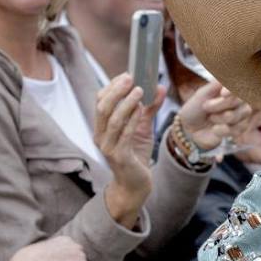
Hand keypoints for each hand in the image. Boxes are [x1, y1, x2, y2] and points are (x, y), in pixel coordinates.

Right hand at [95, 74, 163, 226]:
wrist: (135, 185)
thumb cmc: (136, 156)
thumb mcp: (142, 129)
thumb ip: (149, 109)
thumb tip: (160, 87)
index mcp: (101, 128)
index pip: (100, 101)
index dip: (112, 86)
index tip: (127, 75)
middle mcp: (100, 136)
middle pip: (102, 108)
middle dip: (116, 90)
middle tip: (131, 78)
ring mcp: (107, 147)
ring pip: (113, 120)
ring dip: (126, 103)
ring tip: (140, 90)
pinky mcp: (119, 156)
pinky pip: (125, 134)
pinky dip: (132, 120)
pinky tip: (141, 109)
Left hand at [177, 81, 252, 151]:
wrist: (190, 129)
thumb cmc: (195, 108)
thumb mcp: (202, 94)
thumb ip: (217, 84)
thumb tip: (230, 73)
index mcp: (231, 87)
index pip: (242, 82)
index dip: (235, 88)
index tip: (223, 93)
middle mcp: (240, 98)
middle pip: (241, 98)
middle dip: (220, 104)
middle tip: (205, 106)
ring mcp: (242, 113)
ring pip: (242, 113)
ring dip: (221, 118)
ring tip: (210, 118)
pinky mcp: (241, 128)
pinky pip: (239, 128)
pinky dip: (223, 130)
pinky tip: (214, 129)